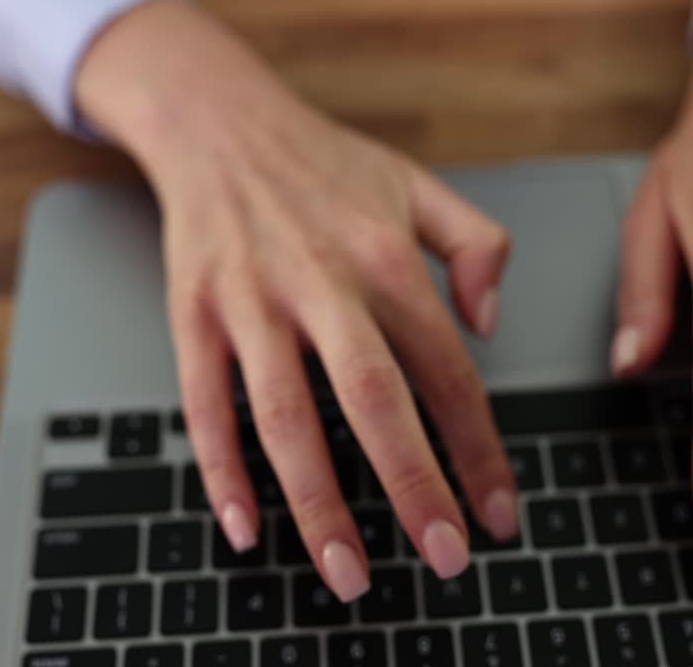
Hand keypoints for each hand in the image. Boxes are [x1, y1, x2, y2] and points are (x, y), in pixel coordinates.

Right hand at [76, 0, 517, 600]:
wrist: (216, 122)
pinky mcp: (193, 315)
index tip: (500, 511)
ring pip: (285, 416)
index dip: (478, 448)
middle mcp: (320, 283)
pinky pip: (205, 404)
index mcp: (385, 258)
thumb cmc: (322, 162)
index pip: (447, 370)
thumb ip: (476, 245)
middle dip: (414, 486)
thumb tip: (490, 323)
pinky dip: (222, 470)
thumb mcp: (417, 184)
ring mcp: (251, 302)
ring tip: (347, 571)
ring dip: (319, 502)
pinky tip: (245, 525)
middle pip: (374, 400)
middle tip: (445, 556)